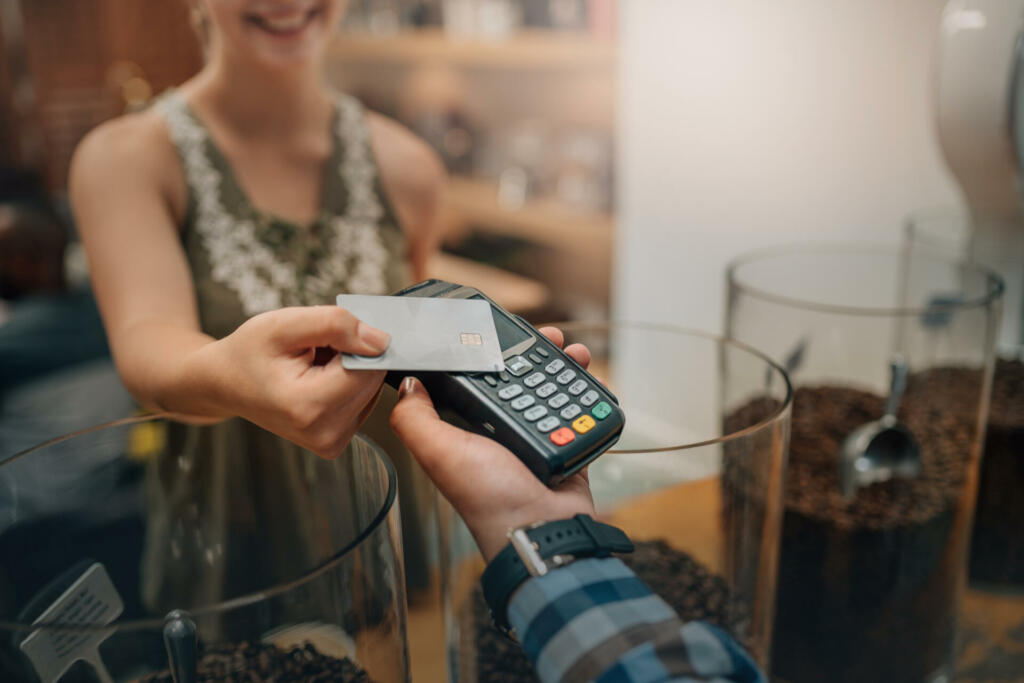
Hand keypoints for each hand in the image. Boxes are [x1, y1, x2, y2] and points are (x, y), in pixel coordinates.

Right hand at [189, 306, 389, 458]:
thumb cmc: (249, 352)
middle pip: (371, 380)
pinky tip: (318, 377)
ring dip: (350, 368)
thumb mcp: (285, 324)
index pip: (367, 368)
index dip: (355, 341)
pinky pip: (362, 400)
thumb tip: (382, 340)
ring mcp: (331, 443)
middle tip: (314, 348)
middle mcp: (325, 434)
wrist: (224, 383)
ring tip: (313, 363)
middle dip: (352, 354)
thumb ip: (335, 325)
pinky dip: (347, 382)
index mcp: (308, 408)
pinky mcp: (336, 442)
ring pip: (370, 389)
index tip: (326, 333)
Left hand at [390, 327, 595, 561]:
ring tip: (575, 351)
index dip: (491, 353)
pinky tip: (591, 380)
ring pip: (554, 391)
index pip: (480, 379)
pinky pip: (579, 413)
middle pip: (523, 379)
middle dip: (537, 354)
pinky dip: (587, 394)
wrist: (542, 530)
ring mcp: (538, 439)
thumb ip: (415, 419)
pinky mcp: (567, 448)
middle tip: (551, 336)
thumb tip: (408, 384)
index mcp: (472, 430)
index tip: (503, 331)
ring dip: (566, 366)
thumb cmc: (490, 499)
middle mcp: (504, 433)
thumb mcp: (440, 453)